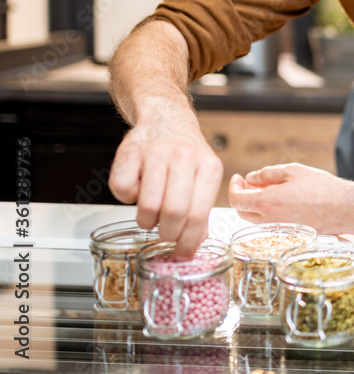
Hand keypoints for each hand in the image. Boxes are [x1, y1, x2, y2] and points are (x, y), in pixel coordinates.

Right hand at [108, 102, 221, 257]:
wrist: (167, 120)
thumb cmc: (186, 155)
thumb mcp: (204, 178)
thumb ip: (201, 210)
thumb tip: (194, 245)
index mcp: (210, 167)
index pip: (198, 214)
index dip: (188, 241)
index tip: (182, 254)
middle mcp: (185, 157)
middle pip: (173, 212)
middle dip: (168, 234)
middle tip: (165, 235)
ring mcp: (157, 152)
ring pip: (147, 205)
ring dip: (147, 221)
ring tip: (152, 214)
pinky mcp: (130, 151)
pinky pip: (122, 190)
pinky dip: (126, 199)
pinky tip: (138, 189)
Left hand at [228, 163, 342, 232]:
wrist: (344, 209)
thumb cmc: (322, 188)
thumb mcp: (293, 171)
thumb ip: (267, 174)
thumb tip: (251, 178)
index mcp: (267, 203)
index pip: (235, 199)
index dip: (233, 187)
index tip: (238, 178)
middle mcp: (268, 221)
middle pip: (242, 211)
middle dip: (242, 196)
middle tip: (249, 183)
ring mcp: (278, 231)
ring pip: (254, 219)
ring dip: (253, 205)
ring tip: (265, 190)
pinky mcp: (287, 236)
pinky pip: (268, 225)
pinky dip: (266, 213)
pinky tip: (278, 202)